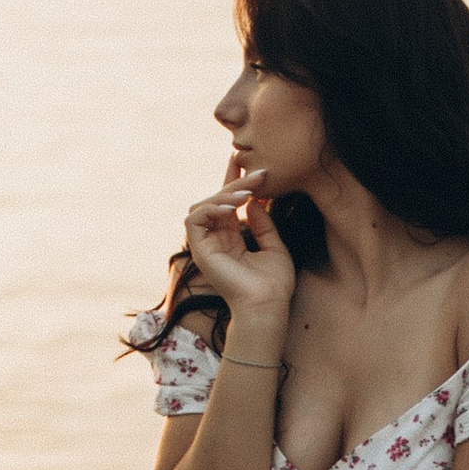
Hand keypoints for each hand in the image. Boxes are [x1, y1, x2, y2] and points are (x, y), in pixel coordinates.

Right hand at [180, 171, 295, 330]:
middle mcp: (216, 240)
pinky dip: (211, 208)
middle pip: (217, 200)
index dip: (235, 181)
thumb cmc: (274, 284)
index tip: (248, 163)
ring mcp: (206, 245)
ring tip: (246, 193)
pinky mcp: (199, 251)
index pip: (229, 203)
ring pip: (203, 205)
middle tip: (258, 173)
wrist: (267, 306)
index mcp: (231, 239)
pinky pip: (194, 219)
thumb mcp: (274, 246)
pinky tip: (232, 207)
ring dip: (224, 194)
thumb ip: (263, 224)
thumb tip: (254, 201)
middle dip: (235, 182)